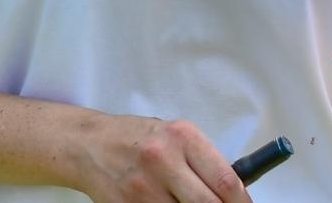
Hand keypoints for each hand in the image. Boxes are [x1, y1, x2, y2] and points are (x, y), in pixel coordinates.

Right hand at [73, 115, 249, 202]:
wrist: (89, 144)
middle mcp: (163, 160)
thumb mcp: (173, 135)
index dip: (242, 202)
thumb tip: (234, 191)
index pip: (225, 179)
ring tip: (184, 201)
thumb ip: (202, 159)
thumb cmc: (136, 138)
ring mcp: (144, 187)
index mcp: (181, 137)